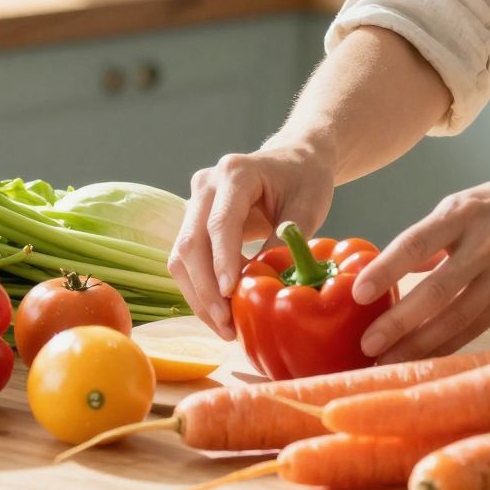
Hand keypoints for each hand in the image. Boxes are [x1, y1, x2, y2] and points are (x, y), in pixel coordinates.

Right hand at [169, 141, 334, 338]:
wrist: (293, 161)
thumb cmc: (305, 179)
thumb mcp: (308, 206)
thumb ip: (287, 238)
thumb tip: (265, 279)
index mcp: (236, 172)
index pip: (220, 223)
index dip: (222, 261)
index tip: (230, 294)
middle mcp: (206, 184)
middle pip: (192, 243)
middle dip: (205, 289)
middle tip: (227, 326)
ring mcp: (195, 201)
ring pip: (181, 256)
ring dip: (199, 296)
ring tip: (225, 328)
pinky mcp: (193, 220)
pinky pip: (187, 260)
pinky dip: (200, 288)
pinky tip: (221, 312)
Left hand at [351, 163, 489, 363]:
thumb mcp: (469, 201)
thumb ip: (433, 236)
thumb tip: (393, 267)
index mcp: (465, 211)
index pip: (416, 242)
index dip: (386, 269)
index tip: (358, 293)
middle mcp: (487, 242)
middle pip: (437, 291)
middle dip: (399, 323)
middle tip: (366, 346)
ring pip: (458, 317)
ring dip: (420, 345)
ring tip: (388, 362)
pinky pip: (479, 326)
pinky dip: (450, 345)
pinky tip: (427, 360)